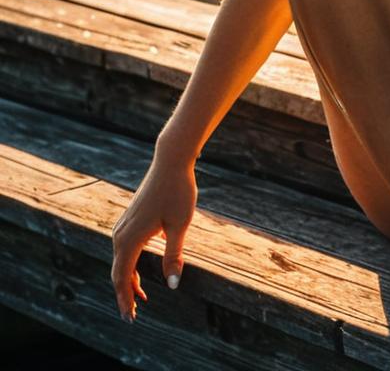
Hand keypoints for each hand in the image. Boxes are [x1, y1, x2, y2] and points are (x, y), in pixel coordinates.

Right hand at [110, 154, 196, 321]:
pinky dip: (129, 265)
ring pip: (120, 261)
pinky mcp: (129, 219)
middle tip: (133, 315)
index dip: (126, 299)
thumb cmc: (178, 192)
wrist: (170, 162)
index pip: (123, 277)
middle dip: (125, 294)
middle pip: (118, 272)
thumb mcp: (179, 225)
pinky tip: (140, 273)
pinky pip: (123, 250)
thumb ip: (173, 255)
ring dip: (128, 280)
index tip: (131, 318)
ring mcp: (123, 225)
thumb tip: (172, 284)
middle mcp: (121, 234)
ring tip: (140, 297)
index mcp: (130, 239)